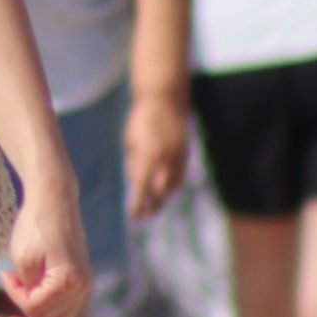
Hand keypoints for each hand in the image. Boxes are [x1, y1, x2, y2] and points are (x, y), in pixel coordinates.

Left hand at [0, 178, 90, 316]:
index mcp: (69, 282)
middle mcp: (82, 288)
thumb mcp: (23, 260)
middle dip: (24, 312)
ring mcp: (84, 286)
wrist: (54, 200)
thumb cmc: (35, 226)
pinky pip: (64, 310)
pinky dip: (47, 314)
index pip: (35, 310)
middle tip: (8, 291)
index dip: (14, 296)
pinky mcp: (79, 281)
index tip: (5, 274)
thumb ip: (27, 291)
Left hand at [125, 90, 188, 219]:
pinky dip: (171, 184)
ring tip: (154, 205)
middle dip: (154, 205)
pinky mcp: (186, 153)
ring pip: (173, 185)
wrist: (163, 101)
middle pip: (162, 191)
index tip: (134, 216)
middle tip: (145, 216)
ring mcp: (179, 155)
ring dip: (163, 196)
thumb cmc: (140, 122)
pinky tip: (163, 189)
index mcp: (148, 154)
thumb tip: (138, 189)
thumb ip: (135, 166)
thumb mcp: (131, 143)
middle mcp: (166, 157)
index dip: (138, 204)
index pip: (142, 187)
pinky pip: (180, 175)